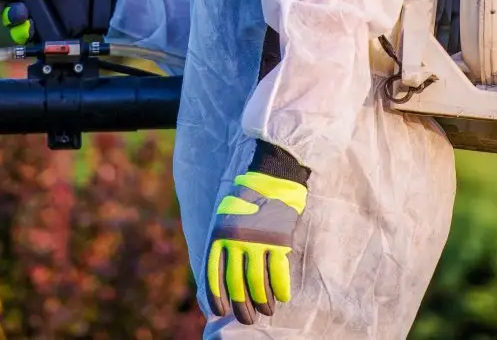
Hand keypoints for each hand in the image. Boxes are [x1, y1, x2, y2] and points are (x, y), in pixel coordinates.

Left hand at [206, 170, 307, 324]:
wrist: (271, 178)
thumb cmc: (246, 200)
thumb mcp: (223, 217)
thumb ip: (221, 243)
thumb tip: (220, 278)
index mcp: (219, 234)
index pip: (214, 274)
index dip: (217, 297)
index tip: (222, 312)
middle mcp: (236, 240)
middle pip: (236, 282)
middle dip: (241, 305)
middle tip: (247, 318)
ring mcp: (257, 240)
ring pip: (257, 282)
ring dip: (262, 301)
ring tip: (266, 311)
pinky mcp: (279, 240)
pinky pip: (279, 272)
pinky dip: (280, 289)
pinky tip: (282, 298)